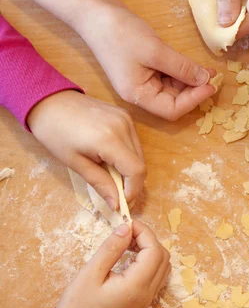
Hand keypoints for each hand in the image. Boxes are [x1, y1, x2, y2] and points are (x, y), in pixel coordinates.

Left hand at [28, 91, 144, 207]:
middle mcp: (124, 127)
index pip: (136, 170)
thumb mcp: (75, 163)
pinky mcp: (125, 116)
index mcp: (110, 139)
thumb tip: (116, 205)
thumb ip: (100, 184)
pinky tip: (111, 159)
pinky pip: (134, 142)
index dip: (133, 190)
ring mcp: (127, 119)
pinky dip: (127, 156)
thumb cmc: (55, 133)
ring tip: (111, 176)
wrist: (49, 101)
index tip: (122, 203)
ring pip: (139, 154)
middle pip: (140, 163)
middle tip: (116, 195)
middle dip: (132, 183)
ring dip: (130, 170)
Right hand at [54, 221, 170, 307]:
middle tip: (125, 233)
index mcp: (137, 286)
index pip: (154, 250)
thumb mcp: (90, 273)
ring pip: (162, 266)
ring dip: (150, 250)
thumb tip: (127, 227)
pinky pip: (156, 276)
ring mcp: (148, 299)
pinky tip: (129, 258)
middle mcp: (148, 293)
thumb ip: (111, 248)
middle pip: (163, 256)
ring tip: (126, 244)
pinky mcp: (143, 302)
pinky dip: (149, 262)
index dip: (144, 232)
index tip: (127, 223)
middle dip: (148, 239)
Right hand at [81, 4, 217, 120]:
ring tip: (207, 69)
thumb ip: (182, 68)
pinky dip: (181, 72)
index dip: (194, 100)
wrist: (94, 12)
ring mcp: (141, 80)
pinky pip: (167, 77)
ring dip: (190, 81)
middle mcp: (139, 92)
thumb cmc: (120, 32)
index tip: (211, 85)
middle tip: (213, 76)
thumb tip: (205, 80)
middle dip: (194, 90)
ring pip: (172, 89)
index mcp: (137, 95)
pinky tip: (193, 64)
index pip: (171, 110)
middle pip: (173, 102)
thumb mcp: (156, 51)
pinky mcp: (144, 68)